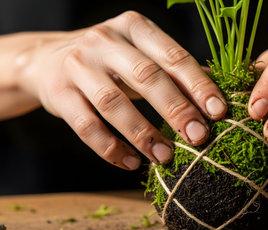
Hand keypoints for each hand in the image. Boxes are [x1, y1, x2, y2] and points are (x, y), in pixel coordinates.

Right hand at [16, 11, 226, 168]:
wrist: (47, 59)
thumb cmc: (110, 60)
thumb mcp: (140, 53)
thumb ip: (172, 70)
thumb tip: (214, 96)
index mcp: (133, 27)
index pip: (172, 56)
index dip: (197, 85)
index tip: (218, 112)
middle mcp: (104, 41)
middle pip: (147, 77)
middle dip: (176, 109)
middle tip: (199, 137)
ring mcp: (78, 66)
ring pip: (113, 104)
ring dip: (143, 134)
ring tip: (166, 156)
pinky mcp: (59, 93)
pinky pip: (86, 126)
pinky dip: (111, 149)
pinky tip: (132, 163)